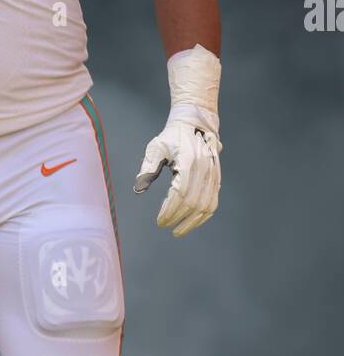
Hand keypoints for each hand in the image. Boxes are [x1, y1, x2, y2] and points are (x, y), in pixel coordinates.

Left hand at [134, 116, 221, 237]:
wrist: (195, 124)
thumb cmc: (172, 137)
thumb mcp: (156, 147)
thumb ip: (148, 168)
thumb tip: (138, 189)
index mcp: (189, 162)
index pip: (180, 194)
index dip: (170, 211)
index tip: (160, 221)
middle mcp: (204, 170)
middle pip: (193, 203)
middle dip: (178, 218)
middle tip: (165, 226)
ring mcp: (213, 175)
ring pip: (206, 206)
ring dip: (192, 222)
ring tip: (179, 231)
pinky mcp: (217, 179)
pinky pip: (213, 202)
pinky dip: (203, 216)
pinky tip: (192, 223)